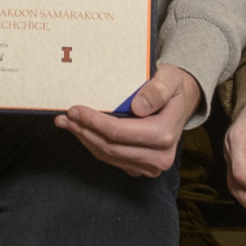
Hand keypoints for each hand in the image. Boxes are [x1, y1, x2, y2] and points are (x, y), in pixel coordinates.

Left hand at [60, 63, 201, 178]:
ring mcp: (151, 166)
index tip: (75, 109)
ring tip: (67, 123)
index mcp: (165, 135)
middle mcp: (159, 157)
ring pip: (108, 155)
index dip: (94, 122)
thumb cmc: (172, 86)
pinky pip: (112, 159)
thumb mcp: (169, 78)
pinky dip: (94, 145)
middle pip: (110, 147)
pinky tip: (82, 131)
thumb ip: (157, 90)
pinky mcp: (141, 167)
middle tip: (65, 116)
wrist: (181, 101)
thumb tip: (138, 107)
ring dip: (85, 139)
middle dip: (84, 131)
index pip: (119, 132)